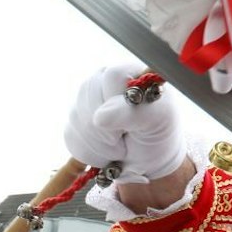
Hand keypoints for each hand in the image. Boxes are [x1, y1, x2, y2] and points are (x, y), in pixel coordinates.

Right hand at [64, 65, 188, 185]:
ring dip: (100, 144)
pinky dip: (90, 152)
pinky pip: (71, 136)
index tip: (130, 124)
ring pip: (76, 119)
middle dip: (106, 129)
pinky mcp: (75, 121)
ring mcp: (86, 100)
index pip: (112, 76)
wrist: (149, 159)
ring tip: (120, 147)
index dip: (117, 104)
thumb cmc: (159, 133)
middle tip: (125, 138)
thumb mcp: (157, 120)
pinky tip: (107, 152)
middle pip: (88, 97)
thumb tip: (100, 116)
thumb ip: (133, 113)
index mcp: (128, 72)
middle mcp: (103, 81)